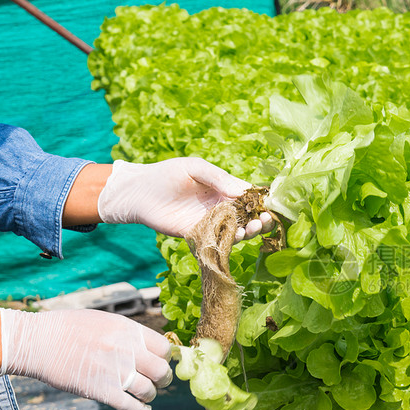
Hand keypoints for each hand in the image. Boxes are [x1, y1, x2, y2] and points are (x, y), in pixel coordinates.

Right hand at [0, 309, 172, 409]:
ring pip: (149, 391)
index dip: (165, 358)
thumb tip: (148, 348)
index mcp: (129, 330)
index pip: (164, 348)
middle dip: (164, 379)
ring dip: (150, 395)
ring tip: (146, 395)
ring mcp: (115, 371)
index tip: (160, 363)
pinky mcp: (101, 391)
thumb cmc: (68, 328)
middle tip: (159, 382)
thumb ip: (128, 334)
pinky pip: (130, 406)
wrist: (37, 341)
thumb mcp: (105, 321)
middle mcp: (127, 350)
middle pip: (162, 371)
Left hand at [97, 157, 274, 240]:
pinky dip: (229, 241)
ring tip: (252, 228)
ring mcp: (211, 223)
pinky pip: (218, 241)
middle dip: (260, 220)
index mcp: (224, 189)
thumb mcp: (195, 168)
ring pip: (237, 231)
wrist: (139, 192)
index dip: (262, 201)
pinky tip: (235, 236)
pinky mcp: (199, 236)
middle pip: (248, 217)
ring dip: (248, 231)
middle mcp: (221, 208)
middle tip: (264, 220)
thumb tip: (242, 191)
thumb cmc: (167, 174)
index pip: (249, 196)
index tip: (270, 205)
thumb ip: (218, 178)